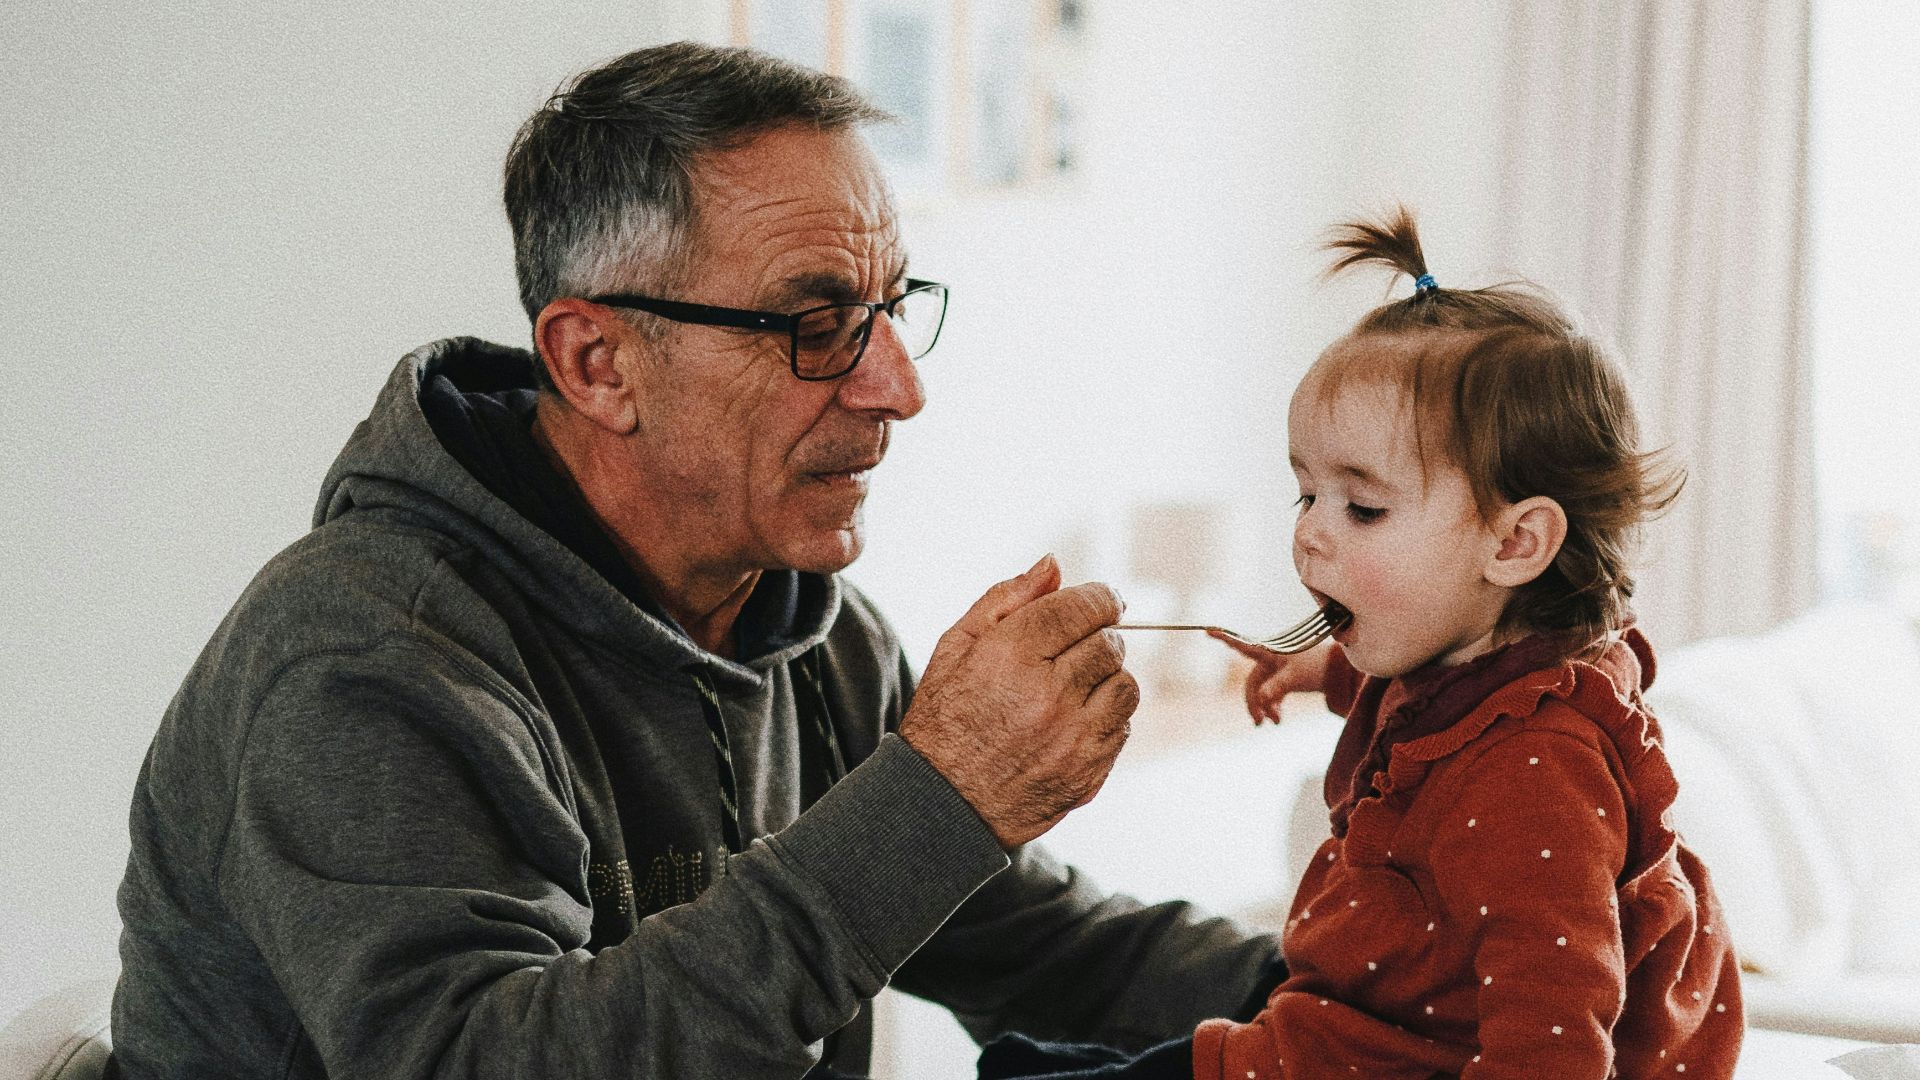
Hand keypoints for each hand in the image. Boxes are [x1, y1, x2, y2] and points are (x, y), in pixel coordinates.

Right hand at [899, 554, 1137, 847]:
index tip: (1101, 601)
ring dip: (1108, 678)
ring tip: (1074, 686)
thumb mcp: (956, 646)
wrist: (941, 803)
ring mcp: (1073, 737)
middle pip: (1110, 643)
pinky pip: (1122, 727)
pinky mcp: (1089, 770)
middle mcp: (1049, 694)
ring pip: (1125, 685)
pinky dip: (1107, 717)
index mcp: (1013, 655)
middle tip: (1074, 648)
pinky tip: (1073, 720)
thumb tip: (1054, 565)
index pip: (1085, 607)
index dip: (1101, 598)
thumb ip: (1006, 598)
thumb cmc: (945, 718)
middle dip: (1098, 637)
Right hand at [1211, 634, 1332, 724]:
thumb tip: (1262, 700)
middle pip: (1251, 682)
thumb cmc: (1314, 668)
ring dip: (1264, 708)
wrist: (1336, 672)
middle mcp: (1268, 660)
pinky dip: (1272, 706)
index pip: (1241, 645)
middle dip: (1253, 703)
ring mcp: (1274, 670)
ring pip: (1260, 691)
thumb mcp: (1294, 678)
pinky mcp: (1282, 678)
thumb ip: (1276, 688)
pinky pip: (1270, 694)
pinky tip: (1278, 718)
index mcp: (1268, 653)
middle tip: (1259, 723)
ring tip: (1275, 722)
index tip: (1207, 630)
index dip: (1224, 638)